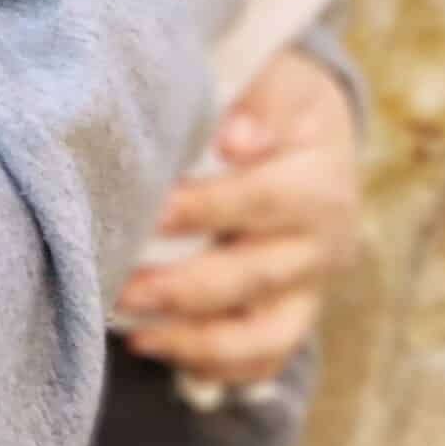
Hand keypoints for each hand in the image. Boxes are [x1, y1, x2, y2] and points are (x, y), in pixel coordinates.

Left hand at [114, 47, 360, 381]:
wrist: (308, 127)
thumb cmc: (270, 98)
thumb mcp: (274, 79)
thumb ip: (255, 100)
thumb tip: (234, 138)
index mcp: (321, 178)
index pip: (261, 200)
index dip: (205, 208)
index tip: (151, 210)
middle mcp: (324, 242)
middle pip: (255, 275)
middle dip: (184, 286)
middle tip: (120, 285)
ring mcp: (309, 287)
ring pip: (264, 337)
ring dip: (195, 340)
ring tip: (133, 333)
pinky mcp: (289, 315)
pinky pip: (258, 361)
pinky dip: (211, 366)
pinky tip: (155, 346)